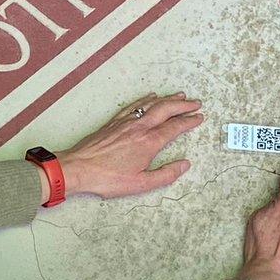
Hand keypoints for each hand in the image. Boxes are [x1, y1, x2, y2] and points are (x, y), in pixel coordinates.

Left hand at [56, 92, 203, 198]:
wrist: (79, 168)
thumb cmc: (108, 178)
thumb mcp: (141, 184)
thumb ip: (166, 174)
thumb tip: (184, 165)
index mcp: (149, 142)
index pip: (175, 128)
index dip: (189, 121)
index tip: (199, 117)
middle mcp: (140, 128)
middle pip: (166, 110)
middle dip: (183, 105)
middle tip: (196, 103)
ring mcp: (126, 122)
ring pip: (151, 104)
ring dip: (168, 99)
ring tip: (180, 96)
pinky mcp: (114, 122)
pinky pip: (134, 105)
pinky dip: (146, 99)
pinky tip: (151, 96)